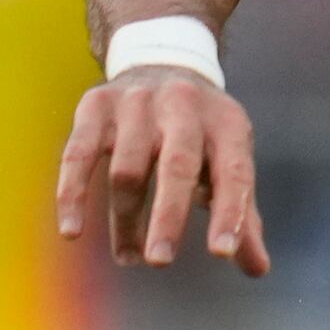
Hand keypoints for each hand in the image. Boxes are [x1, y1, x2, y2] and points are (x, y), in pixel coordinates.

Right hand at [56, 69, 270, 275]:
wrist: (160, 60)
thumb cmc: (202, 132)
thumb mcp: (228, 160)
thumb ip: (243, 214)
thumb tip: (257, 269)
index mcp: (226, 123)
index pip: (233, 172)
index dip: (230, 213)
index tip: (222, 254)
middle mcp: (184, 106)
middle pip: (177, 166)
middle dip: (168, 217)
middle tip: (159, 262)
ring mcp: (137, 103)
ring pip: (127, 169)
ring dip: (125, 220)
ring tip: (130, 257)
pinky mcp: (97, 105)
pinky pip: (79, 154)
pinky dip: (73, 193)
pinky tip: (72, 231)